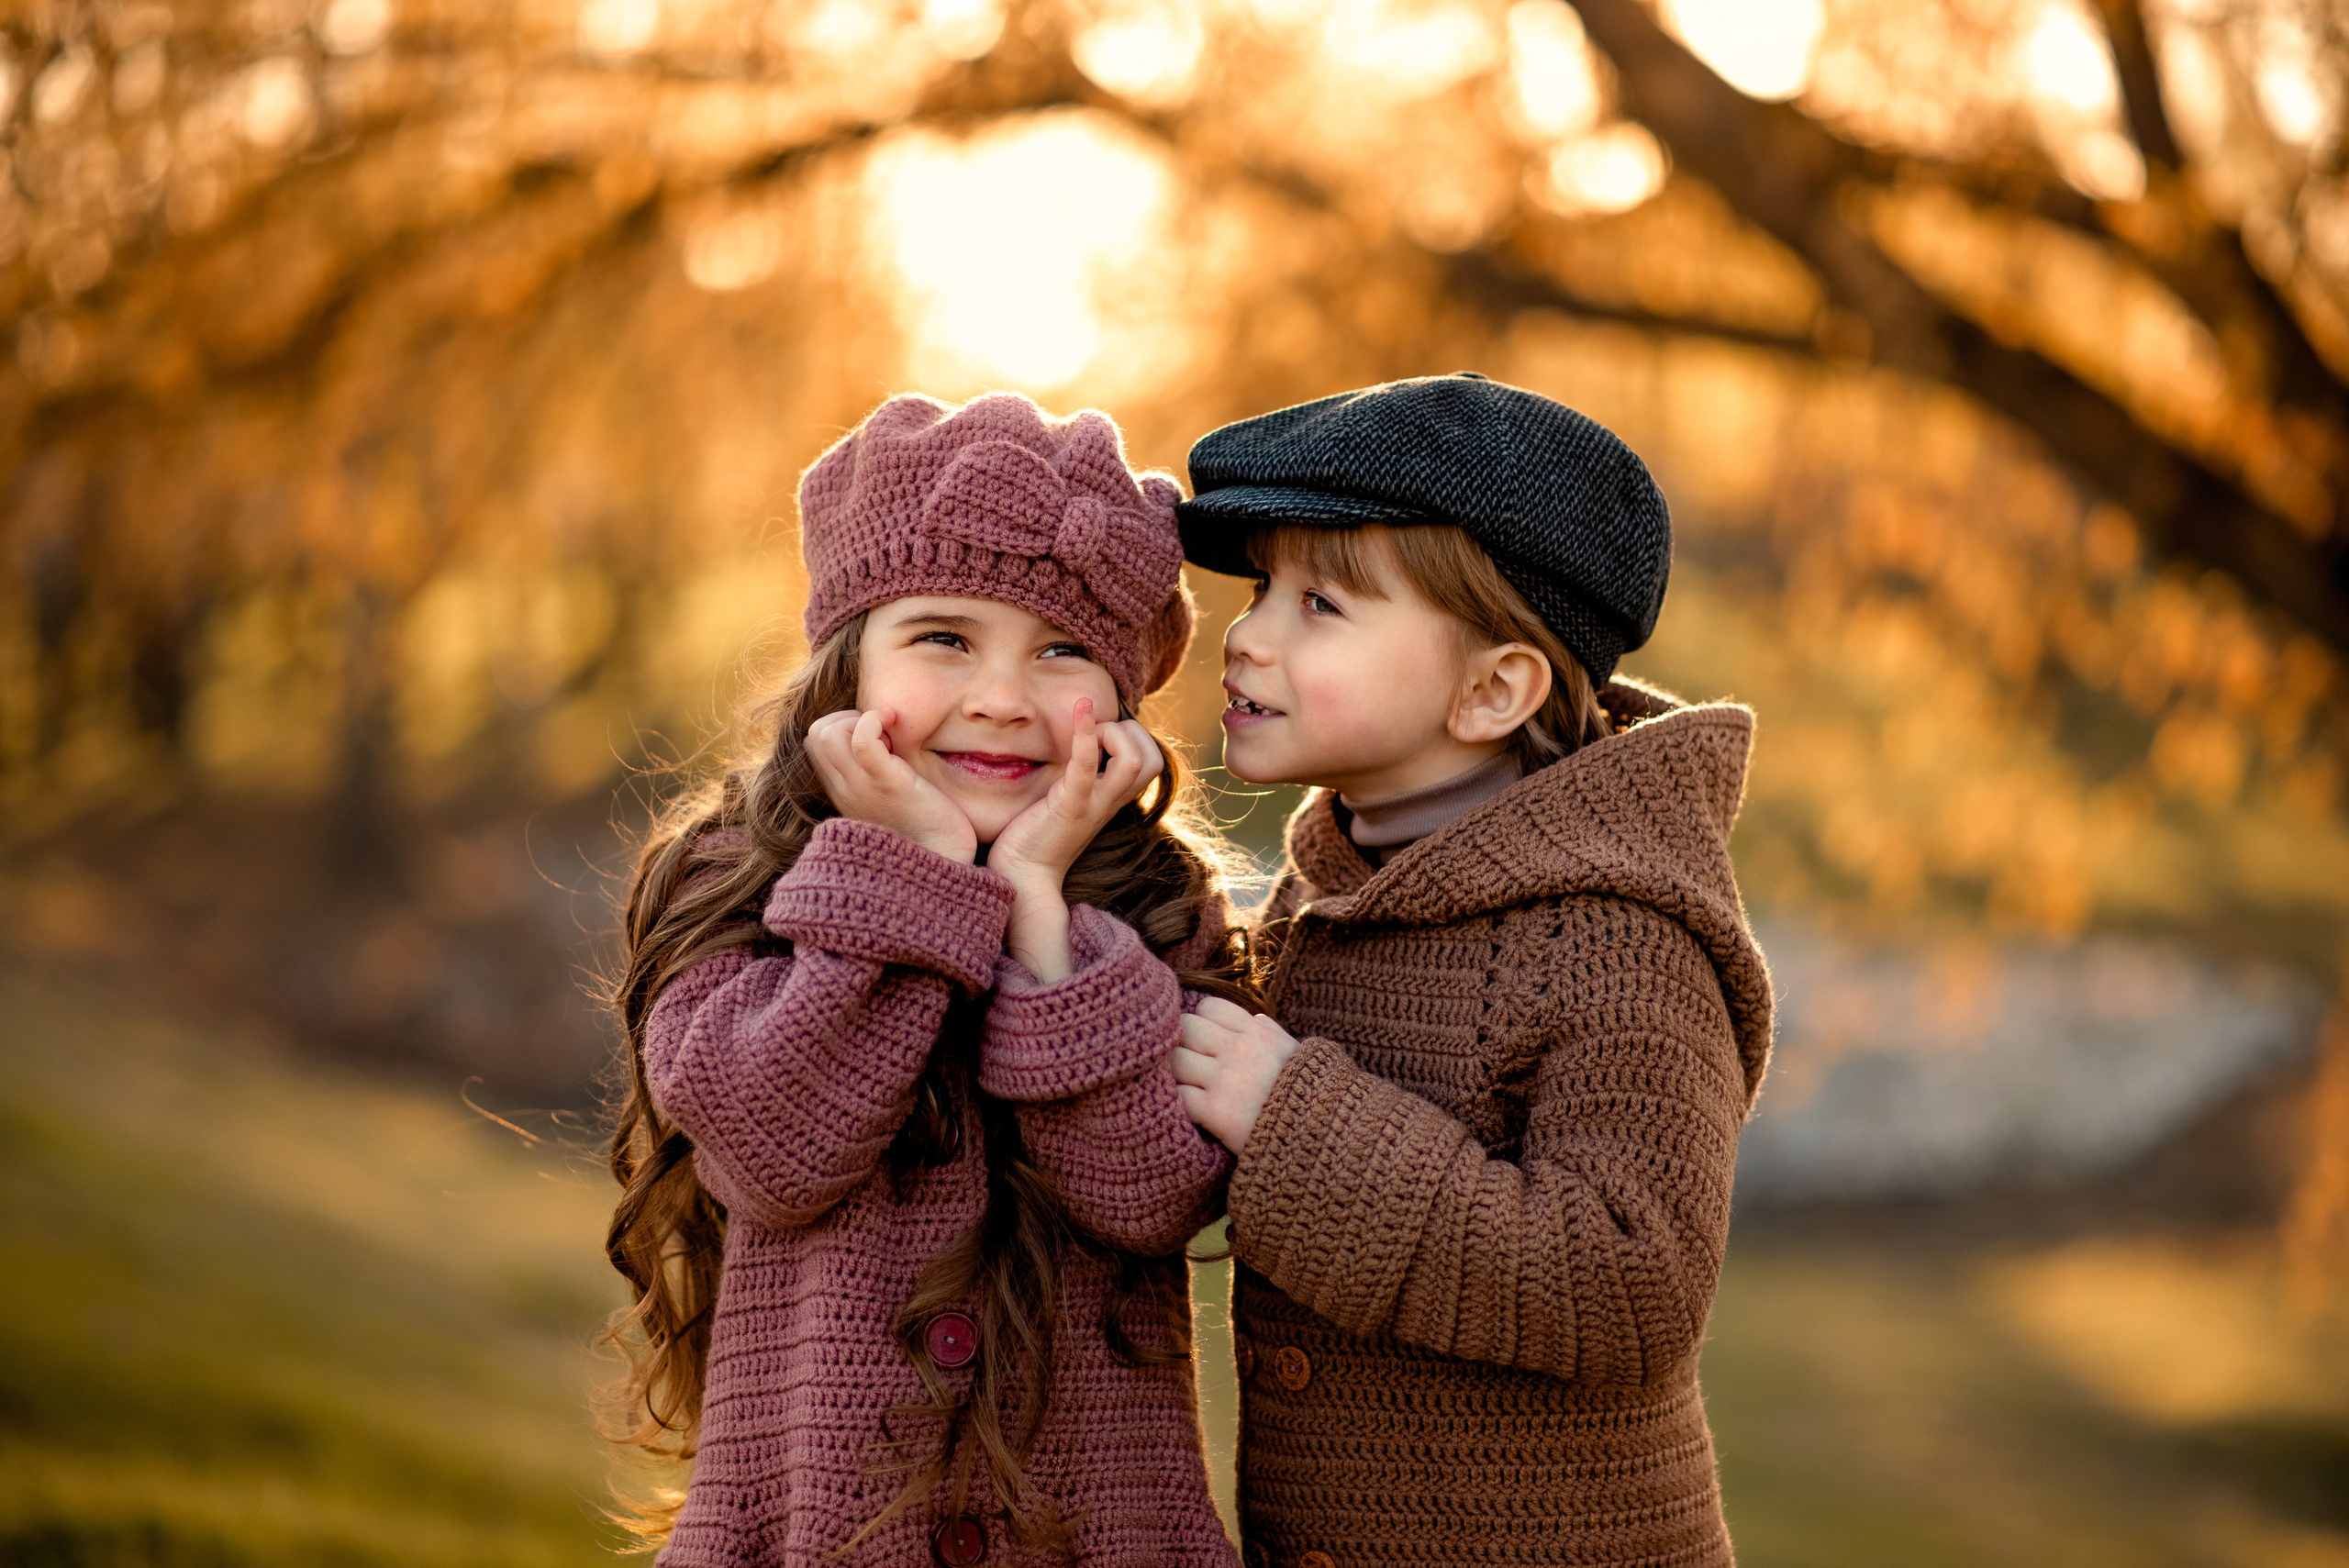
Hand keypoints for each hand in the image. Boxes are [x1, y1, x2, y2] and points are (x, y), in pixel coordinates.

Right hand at [805, 708, 976, 862]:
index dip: (844, 727)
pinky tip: (894, 725)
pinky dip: (873, 721)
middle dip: (849, 718)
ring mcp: (861, 788)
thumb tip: (886, 739)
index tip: (880, 739)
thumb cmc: (928, 829)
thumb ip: (879, 773)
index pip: (816, 744)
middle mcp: (845, 790)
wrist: (944, 863)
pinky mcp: (888, 784)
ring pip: (826, 732)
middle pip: (816, 733)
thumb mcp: (893, 798)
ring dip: (860, 719)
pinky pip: (861, 740)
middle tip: (885, 736)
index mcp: (844, 792)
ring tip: (891, 736)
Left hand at [987, 699, 1162, 894]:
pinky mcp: (1069, 806)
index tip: (1097, 738)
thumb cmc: (1038, 833)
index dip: (1133, 736)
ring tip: (1086, 737)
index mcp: (1114, 797)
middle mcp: (1111, 801)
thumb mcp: (1072, 795)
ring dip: (1112, 734)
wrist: (1021, 874)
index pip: (1153, 759)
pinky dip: (1086, 733)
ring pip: (1135, 761)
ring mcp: (1094, 804)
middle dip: (1129, 732)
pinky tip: (1080, 708)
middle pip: (1153, 758)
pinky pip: (1086, 765)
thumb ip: (1085, 771)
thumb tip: (1083, 736)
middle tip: (1094, 738)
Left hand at [1171, 997, 1300, 1151]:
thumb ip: (1272, 1034)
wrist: (1326, 1134)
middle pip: (1186, 1028)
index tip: (1208, 1044)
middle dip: (1183, 1045)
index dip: (1203, 1023)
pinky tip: (1191, 1113)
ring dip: (1177, 1076)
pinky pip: (1179, 1096)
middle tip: (1191, 1067)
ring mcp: (1227, 1080)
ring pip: (1175, 1060)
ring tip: (1188, 1090)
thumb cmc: (1311, 1095)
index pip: (1209, 1007)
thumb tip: (1256, 1018)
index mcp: (1257, 1033)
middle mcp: (1239, 1051)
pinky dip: (1179, 1104)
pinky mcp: (1218, 1111)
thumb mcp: (1297, 1055)